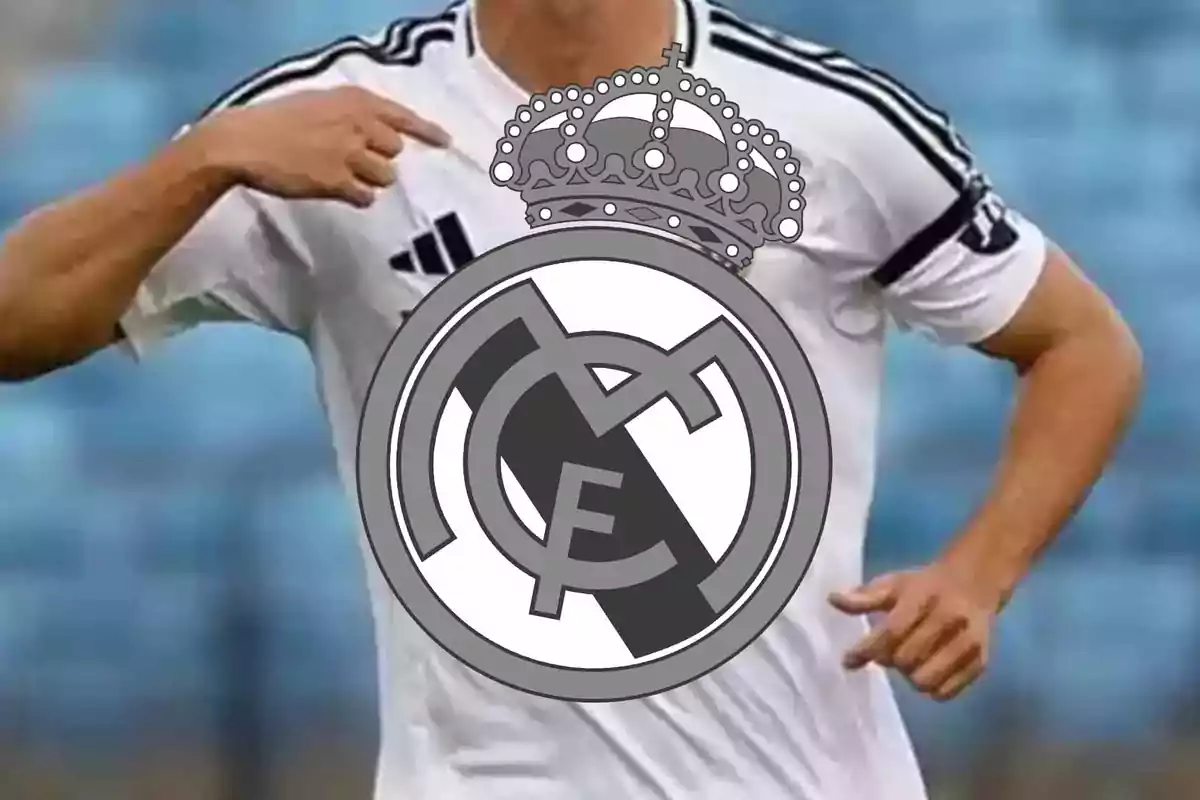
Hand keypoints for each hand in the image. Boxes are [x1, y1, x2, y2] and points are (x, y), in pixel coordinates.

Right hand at [190, 86, 449, 208]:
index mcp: (354, 101)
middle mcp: (358, 124)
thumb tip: (382, 134)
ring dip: (368, 180)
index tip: (446, 143)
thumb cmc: (278, 122)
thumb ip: (352, 115)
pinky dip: (355, 196)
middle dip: (379, 158)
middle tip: (351, 159)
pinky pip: (366, 197)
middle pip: (395, 152)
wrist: (243, 142)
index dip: (428, 132)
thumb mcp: (319, 103)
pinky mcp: (338, 181)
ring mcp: (349, 153)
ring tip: (337, 173)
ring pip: (384, 177)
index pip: (403, 116)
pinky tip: (333, 188)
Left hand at [828, 562, 999, 701]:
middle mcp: (950, 620)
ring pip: (924, 680)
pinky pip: (945, 692)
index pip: (891, 631)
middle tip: (888, 651)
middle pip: (905, 659)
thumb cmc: (925, 586)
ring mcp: (969, 644)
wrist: (974, 584)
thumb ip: (865, 597)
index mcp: (925, 596)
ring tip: (909, 661)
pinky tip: (928, 669)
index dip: (866, 649)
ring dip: (909, 676)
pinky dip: (930, 687)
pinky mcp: (980, 663)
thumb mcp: (894, 584)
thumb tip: (833, 600)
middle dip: (889, 660)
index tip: (847, 660)